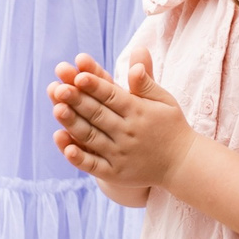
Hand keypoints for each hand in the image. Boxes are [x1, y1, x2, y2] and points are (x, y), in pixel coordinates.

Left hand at [50, 50, 195, 190]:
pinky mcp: (116, 173)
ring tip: (57, 109)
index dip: (95, 86)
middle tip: (58, 88)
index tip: (79, 75)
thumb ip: (146, 83)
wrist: (182, 163)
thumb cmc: (171, 126)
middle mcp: (129, 132)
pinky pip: (94, 165)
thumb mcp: (164, 101)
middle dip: (77, 101)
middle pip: (98, 114)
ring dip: (73, 124)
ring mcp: (121, 154)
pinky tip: (65, 147)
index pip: (113, 96)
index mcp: (140, 112)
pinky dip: (79, 158)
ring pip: (91, 137)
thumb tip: (134, 64)